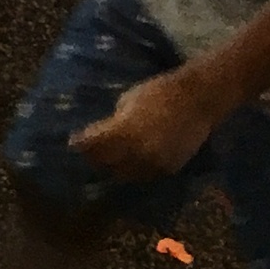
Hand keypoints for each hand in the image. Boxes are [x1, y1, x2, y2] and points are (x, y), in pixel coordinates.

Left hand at [72, 67, 216, 183]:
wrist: (196, 100)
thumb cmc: (157, 92)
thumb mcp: (127, 101)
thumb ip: (114, 122)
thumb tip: (102, 133)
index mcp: (124, 130)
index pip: (93, 144)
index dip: (80, 145)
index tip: (72, 144)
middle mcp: (138, 151)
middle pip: (106, 164)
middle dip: (94, 159)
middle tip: (86, 155)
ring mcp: (155, 163)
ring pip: (125, 175)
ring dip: (113, 169)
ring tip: (105, 163)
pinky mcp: (169, 169)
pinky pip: (145, 176)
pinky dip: (134, 172)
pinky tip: (128, 165)